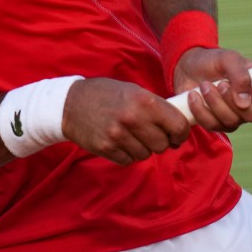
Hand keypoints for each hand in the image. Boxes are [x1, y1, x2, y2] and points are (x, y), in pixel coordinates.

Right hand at [62, 78, 190, 165]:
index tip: (177, 135)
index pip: (178, 125)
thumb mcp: (134, 91)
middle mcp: (134, 118)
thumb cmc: (107, 94)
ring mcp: (119, 135)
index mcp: (145, 101)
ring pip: (146, 154)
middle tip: (152, 135)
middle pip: (163, 144)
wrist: (71, 103)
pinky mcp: (106, 148)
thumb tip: (179, 124)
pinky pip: (129, 160)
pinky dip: (128, 154)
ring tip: (132, 135)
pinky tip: (120, 141)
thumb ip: (155, 107)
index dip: (181, 133)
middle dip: (161, 142)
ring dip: (143, 148)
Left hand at [173, 48, 251, 131]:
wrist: (189, 67)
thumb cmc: (213, 61)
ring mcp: (235, 116)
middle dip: (233, 100)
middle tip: (220, 83)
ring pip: (231, 121)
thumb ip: (240, 75)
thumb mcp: (228, 58)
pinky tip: (194, 96)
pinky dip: (201, 110)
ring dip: (214, 102)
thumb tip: (244, 101)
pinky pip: (212, 125)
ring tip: (204, 85)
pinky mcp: (216, 123)